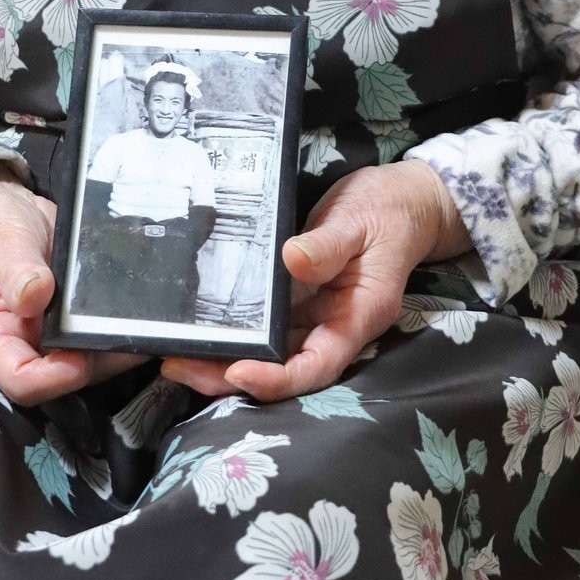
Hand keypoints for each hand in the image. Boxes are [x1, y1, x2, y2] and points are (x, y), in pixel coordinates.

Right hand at [0, 166, 142, 404]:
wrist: (6, 210)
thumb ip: (17, 270)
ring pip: (90, 360)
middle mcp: (25, 342)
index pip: (20, 380)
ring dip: (117, 346)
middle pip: (64, 377)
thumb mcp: (0, 243)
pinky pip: (98, 333)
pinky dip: (120, 326)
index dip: (52, 379)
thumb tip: (34, 296)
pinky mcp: (74, 320)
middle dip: (98, 361)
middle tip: (129, 333)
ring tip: (144, 321)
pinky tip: (141, 309)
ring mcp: (52, 334)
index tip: (79, 357)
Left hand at [161, 159, 469, 403]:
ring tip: (177, 356)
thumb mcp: (361, 220)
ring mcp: (316, 315)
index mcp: (359, 315)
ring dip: (225, 360)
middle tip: (179, 366)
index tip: (237, 372)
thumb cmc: (388, 209)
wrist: (402, 201)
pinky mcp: (299, 300)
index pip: (318, 364)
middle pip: (285, 368)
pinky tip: (201, 328)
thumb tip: (293, 259)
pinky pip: (266, 326)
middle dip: (231, 376)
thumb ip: (329, 244)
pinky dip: (236, 333)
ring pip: (270, 352)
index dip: (278, 378)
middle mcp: (335, 325)